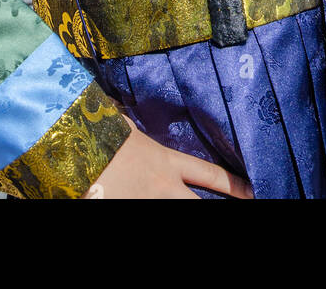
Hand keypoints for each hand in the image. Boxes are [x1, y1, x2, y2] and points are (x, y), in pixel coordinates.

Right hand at [83, 121, 253, 199]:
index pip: (210, 175)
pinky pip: (148, 214)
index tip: (253, 192)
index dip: (235, 186)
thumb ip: (131, 126)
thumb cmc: (96, 133)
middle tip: (244, 209)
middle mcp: (162, 188)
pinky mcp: (128, 211)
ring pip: (180, 212)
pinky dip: (155, 210)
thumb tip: (120, 111)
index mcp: (165, 161)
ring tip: (197, 206)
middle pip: (200, 206)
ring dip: (187, 209)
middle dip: (219, 210)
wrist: (72, 154)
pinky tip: (145, 206)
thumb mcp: (121, 125)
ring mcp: (147, 204)